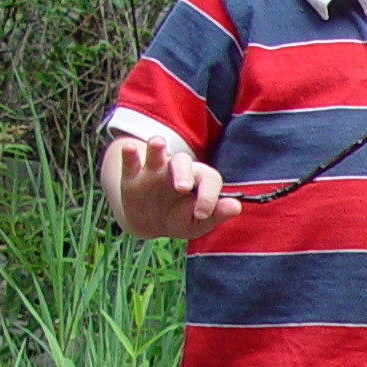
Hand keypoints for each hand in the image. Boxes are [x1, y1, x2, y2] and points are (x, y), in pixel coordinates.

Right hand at [108, 138, 240, 239]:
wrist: (151, 224)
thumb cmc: (181, 218)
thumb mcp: (199, 222)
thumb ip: (217, 213)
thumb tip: (236, 206)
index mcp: (198, 180)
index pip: (209, 179)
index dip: (209, 195)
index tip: (202, 214)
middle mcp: (177, 170)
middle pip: (183, 161)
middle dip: (183, 173)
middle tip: (182, 188)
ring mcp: (154, 171)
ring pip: (158, 154)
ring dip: (157, 148)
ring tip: (157, 143)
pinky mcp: (133, 176)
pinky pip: (132, 162)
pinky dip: (130, 154)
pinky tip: (129, 147)